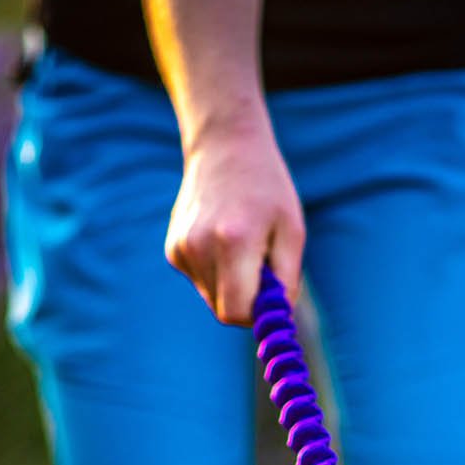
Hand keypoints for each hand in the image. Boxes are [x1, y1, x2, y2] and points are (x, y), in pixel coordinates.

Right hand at [165, 117, 304, 324]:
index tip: (272, 299)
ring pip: (211, 297)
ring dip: (231, 284)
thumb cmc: (267, 189)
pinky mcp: (172, 249)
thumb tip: (276, 319)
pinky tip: (222, 239)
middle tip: (262, 267)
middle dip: (246, 300)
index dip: (257, 315)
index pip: (236, 313)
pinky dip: (216, 271)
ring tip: (242, 244)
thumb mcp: (292, 231)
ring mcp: (180, 248)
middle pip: (223, 310)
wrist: (224, 145)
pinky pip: (201, 280)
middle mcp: (199, 247)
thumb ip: (286, 280)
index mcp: (233, 242)